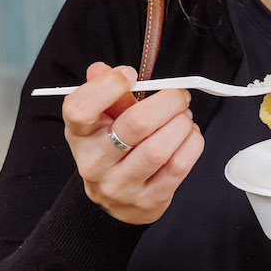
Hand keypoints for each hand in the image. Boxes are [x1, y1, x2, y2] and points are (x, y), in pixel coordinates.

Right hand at [63, 62, 203, 223]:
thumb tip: (100, 70)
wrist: (115, 200)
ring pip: (159, 148)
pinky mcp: (148, 200)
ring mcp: (121, 186)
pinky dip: (191, 143)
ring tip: (183, 115)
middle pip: (135, 125)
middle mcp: (94, 163)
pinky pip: (178, 166)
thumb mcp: (103, 119)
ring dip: (181, 123)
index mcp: (79, 135)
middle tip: (178, 94)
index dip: (107, 86)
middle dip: (167, 102)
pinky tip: (188, 134)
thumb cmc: (111, 148)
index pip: (80, 109)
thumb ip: (106, 92)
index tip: (130, 74)